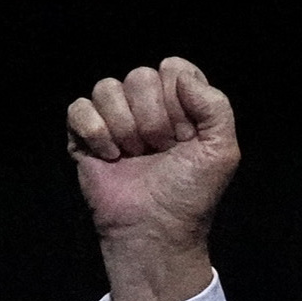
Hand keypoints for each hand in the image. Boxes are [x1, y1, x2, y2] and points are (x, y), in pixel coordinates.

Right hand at [66, 58, 240, 300]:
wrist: (157, 231)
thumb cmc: (189, 196)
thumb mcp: (222, 151)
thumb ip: (216, 105)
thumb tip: (180, 77)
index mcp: (180, 104)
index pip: (173, 69)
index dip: (178, 101)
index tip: (186, 137)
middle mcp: (146, 107)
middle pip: (139, 76)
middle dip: (153, 119)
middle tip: (159, 152)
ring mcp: (113, 119)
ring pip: (106, 88)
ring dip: (125, 128)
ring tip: (135, 157)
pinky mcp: (84, 136)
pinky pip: (79, 108)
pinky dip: (96, 134)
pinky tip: (110, 158)